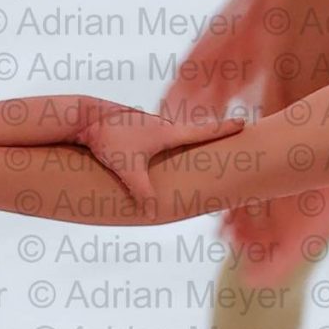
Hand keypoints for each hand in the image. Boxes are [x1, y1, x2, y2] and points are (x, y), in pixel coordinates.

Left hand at [77, 108, 243, 204]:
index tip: (244, 123)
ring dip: (193, 138)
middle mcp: (163, 126)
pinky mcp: (137, 126)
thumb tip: (152, 211)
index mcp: (168, 133)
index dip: (225, 128)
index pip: (204, 131)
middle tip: (236, 132)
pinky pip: (161, 136)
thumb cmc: (107, 140)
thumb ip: (141, 190)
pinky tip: (165, 151)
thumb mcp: (126, 168)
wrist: (84, 116)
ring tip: (207, 146)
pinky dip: (171, 142)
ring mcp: (150, 124)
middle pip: (196, 130)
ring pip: (176, 134)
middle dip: (215, 133)